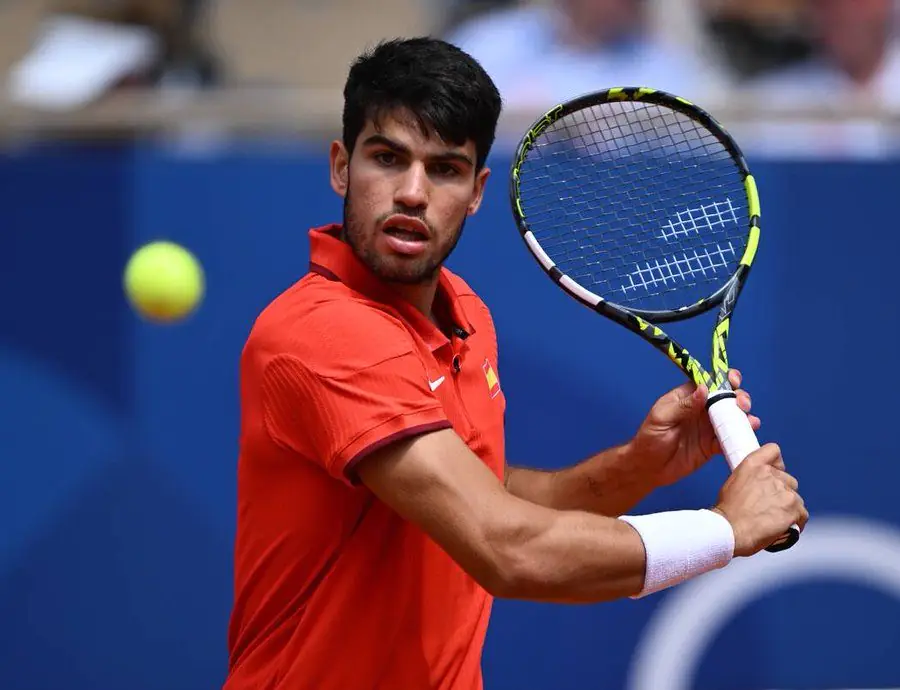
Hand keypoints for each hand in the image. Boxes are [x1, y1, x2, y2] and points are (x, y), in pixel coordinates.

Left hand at [626, 369, 758, 487]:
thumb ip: (684, 405)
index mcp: (688, 397)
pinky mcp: (713, 445)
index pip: (709, 382)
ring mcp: (709, 427)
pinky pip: (730, 437)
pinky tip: (748, 431)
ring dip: (743, 415)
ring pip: (732, 417)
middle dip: (739, 397)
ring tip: (749, 419)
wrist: (649, 468)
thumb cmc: (650, 438)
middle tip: (742, 404)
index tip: (734, 381)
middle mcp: (701, 410)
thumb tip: (704, 388)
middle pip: (726, 398)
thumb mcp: (662, 418)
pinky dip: (741, 434)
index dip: (724, 378)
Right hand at [713, 443, 807, 556]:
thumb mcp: (732, 484)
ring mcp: (784, 491)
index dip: (777, 464)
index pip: (773, 450)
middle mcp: (770, 474)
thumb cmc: (727, 513)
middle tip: (769, 508)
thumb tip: (759, 487)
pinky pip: (802, 515)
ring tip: (774, 521)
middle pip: (788, 481)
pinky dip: (795, 523)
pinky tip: (782, 529)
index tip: (774, 474)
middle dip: (782, 494)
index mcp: (752, 465)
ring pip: (796, 499)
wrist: (730, 531)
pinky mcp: (794, 509)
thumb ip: (750, 478)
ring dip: (788, 509)